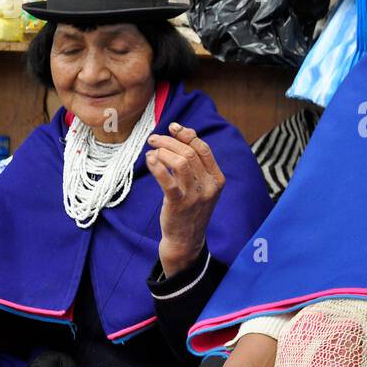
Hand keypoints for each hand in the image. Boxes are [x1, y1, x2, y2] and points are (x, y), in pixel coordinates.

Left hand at [146, 123, 224, 277]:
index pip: (203, 148)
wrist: (186, 239)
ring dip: (162, 151)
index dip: (187, 134)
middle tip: (153, 140)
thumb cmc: (191, 208)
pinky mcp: (179, 204)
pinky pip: (168, 181)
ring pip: (180, 162)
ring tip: (151, 151)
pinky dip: (157, 166)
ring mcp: (195, 196)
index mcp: (217, 179)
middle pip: (189, 153)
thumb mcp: (201, 186)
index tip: (172, 127)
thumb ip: (196, 163)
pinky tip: (150, 160)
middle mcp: (209, 186)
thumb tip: (182, 132)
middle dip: (169, 141)